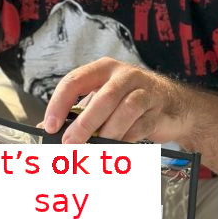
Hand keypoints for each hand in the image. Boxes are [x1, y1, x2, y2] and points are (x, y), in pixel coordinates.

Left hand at [43, 58, 189, 144]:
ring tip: (96, 149)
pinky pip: (140, 127)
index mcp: (103, 69)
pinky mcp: (158, 110)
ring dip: (108, 133)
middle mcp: (125, 76)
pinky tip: (117, 147)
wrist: (172, 103)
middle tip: (70, 143)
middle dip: (85, 124)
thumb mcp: (100, 99)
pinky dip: (126, 140)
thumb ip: (75, 111)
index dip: (59, 104)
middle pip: (103, 98)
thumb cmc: (129, 99)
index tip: (50, 126)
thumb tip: (45, 128)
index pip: (75, 81)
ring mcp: (145, 91)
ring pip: (126, 111)